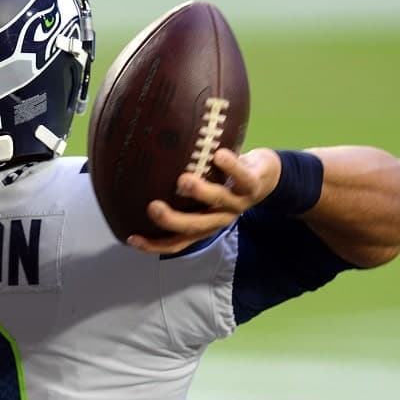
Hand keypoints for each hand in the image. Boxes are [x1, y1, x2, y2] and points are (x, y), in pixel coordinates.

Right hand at [127, 148, 280, 254]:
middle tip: (152, 208)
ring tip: (182, 180)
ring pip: (218, 201)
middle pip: (195, 227)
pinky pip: (242, 177)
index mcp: (204, 224)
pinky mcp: (253, 185)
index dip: (154, 245)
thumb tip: (134, 172)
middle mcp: (219, 219)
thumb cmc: (223, 180)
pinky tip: (218, 155)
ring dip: (200, 193)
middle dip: (173, 221)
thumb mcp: (201, 188)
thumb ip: (176, 188)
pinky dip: (230, 166)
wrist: (268, 175)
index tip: (131, 238)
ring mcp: (237, 203)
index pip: (177, 242)